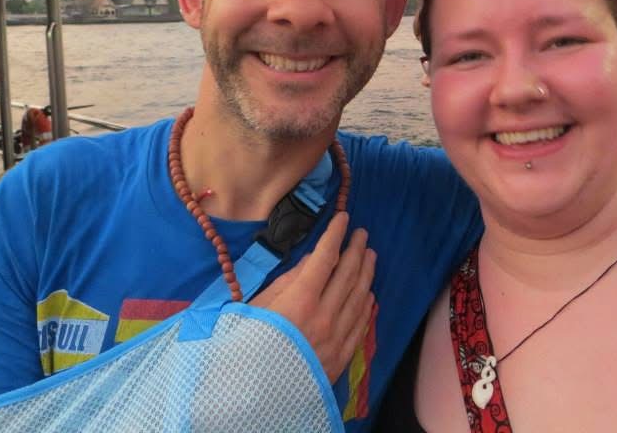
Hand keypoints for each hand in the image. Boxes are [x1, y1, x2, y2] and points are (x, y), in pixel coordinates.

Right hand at [250, 212, 375, 381]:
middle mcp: (324, 316)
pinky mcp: (341, 357)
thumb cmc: (245, 346)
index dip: (335, 235)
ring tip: (371, 255)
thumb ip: (287, 282)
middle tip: (362, 233)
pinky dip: (366, 304)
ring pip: (359, 297)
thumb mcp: (257, 308)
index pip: (325, 258)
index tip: (343, 218)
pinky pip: (360, 324)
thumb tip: (312, 261)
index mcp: (299, 300)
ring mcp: (336, 337)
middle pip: (347, 275)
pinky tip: (369, 293)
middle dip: (356, 250)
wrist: (250, 397)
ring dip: (367, 273)